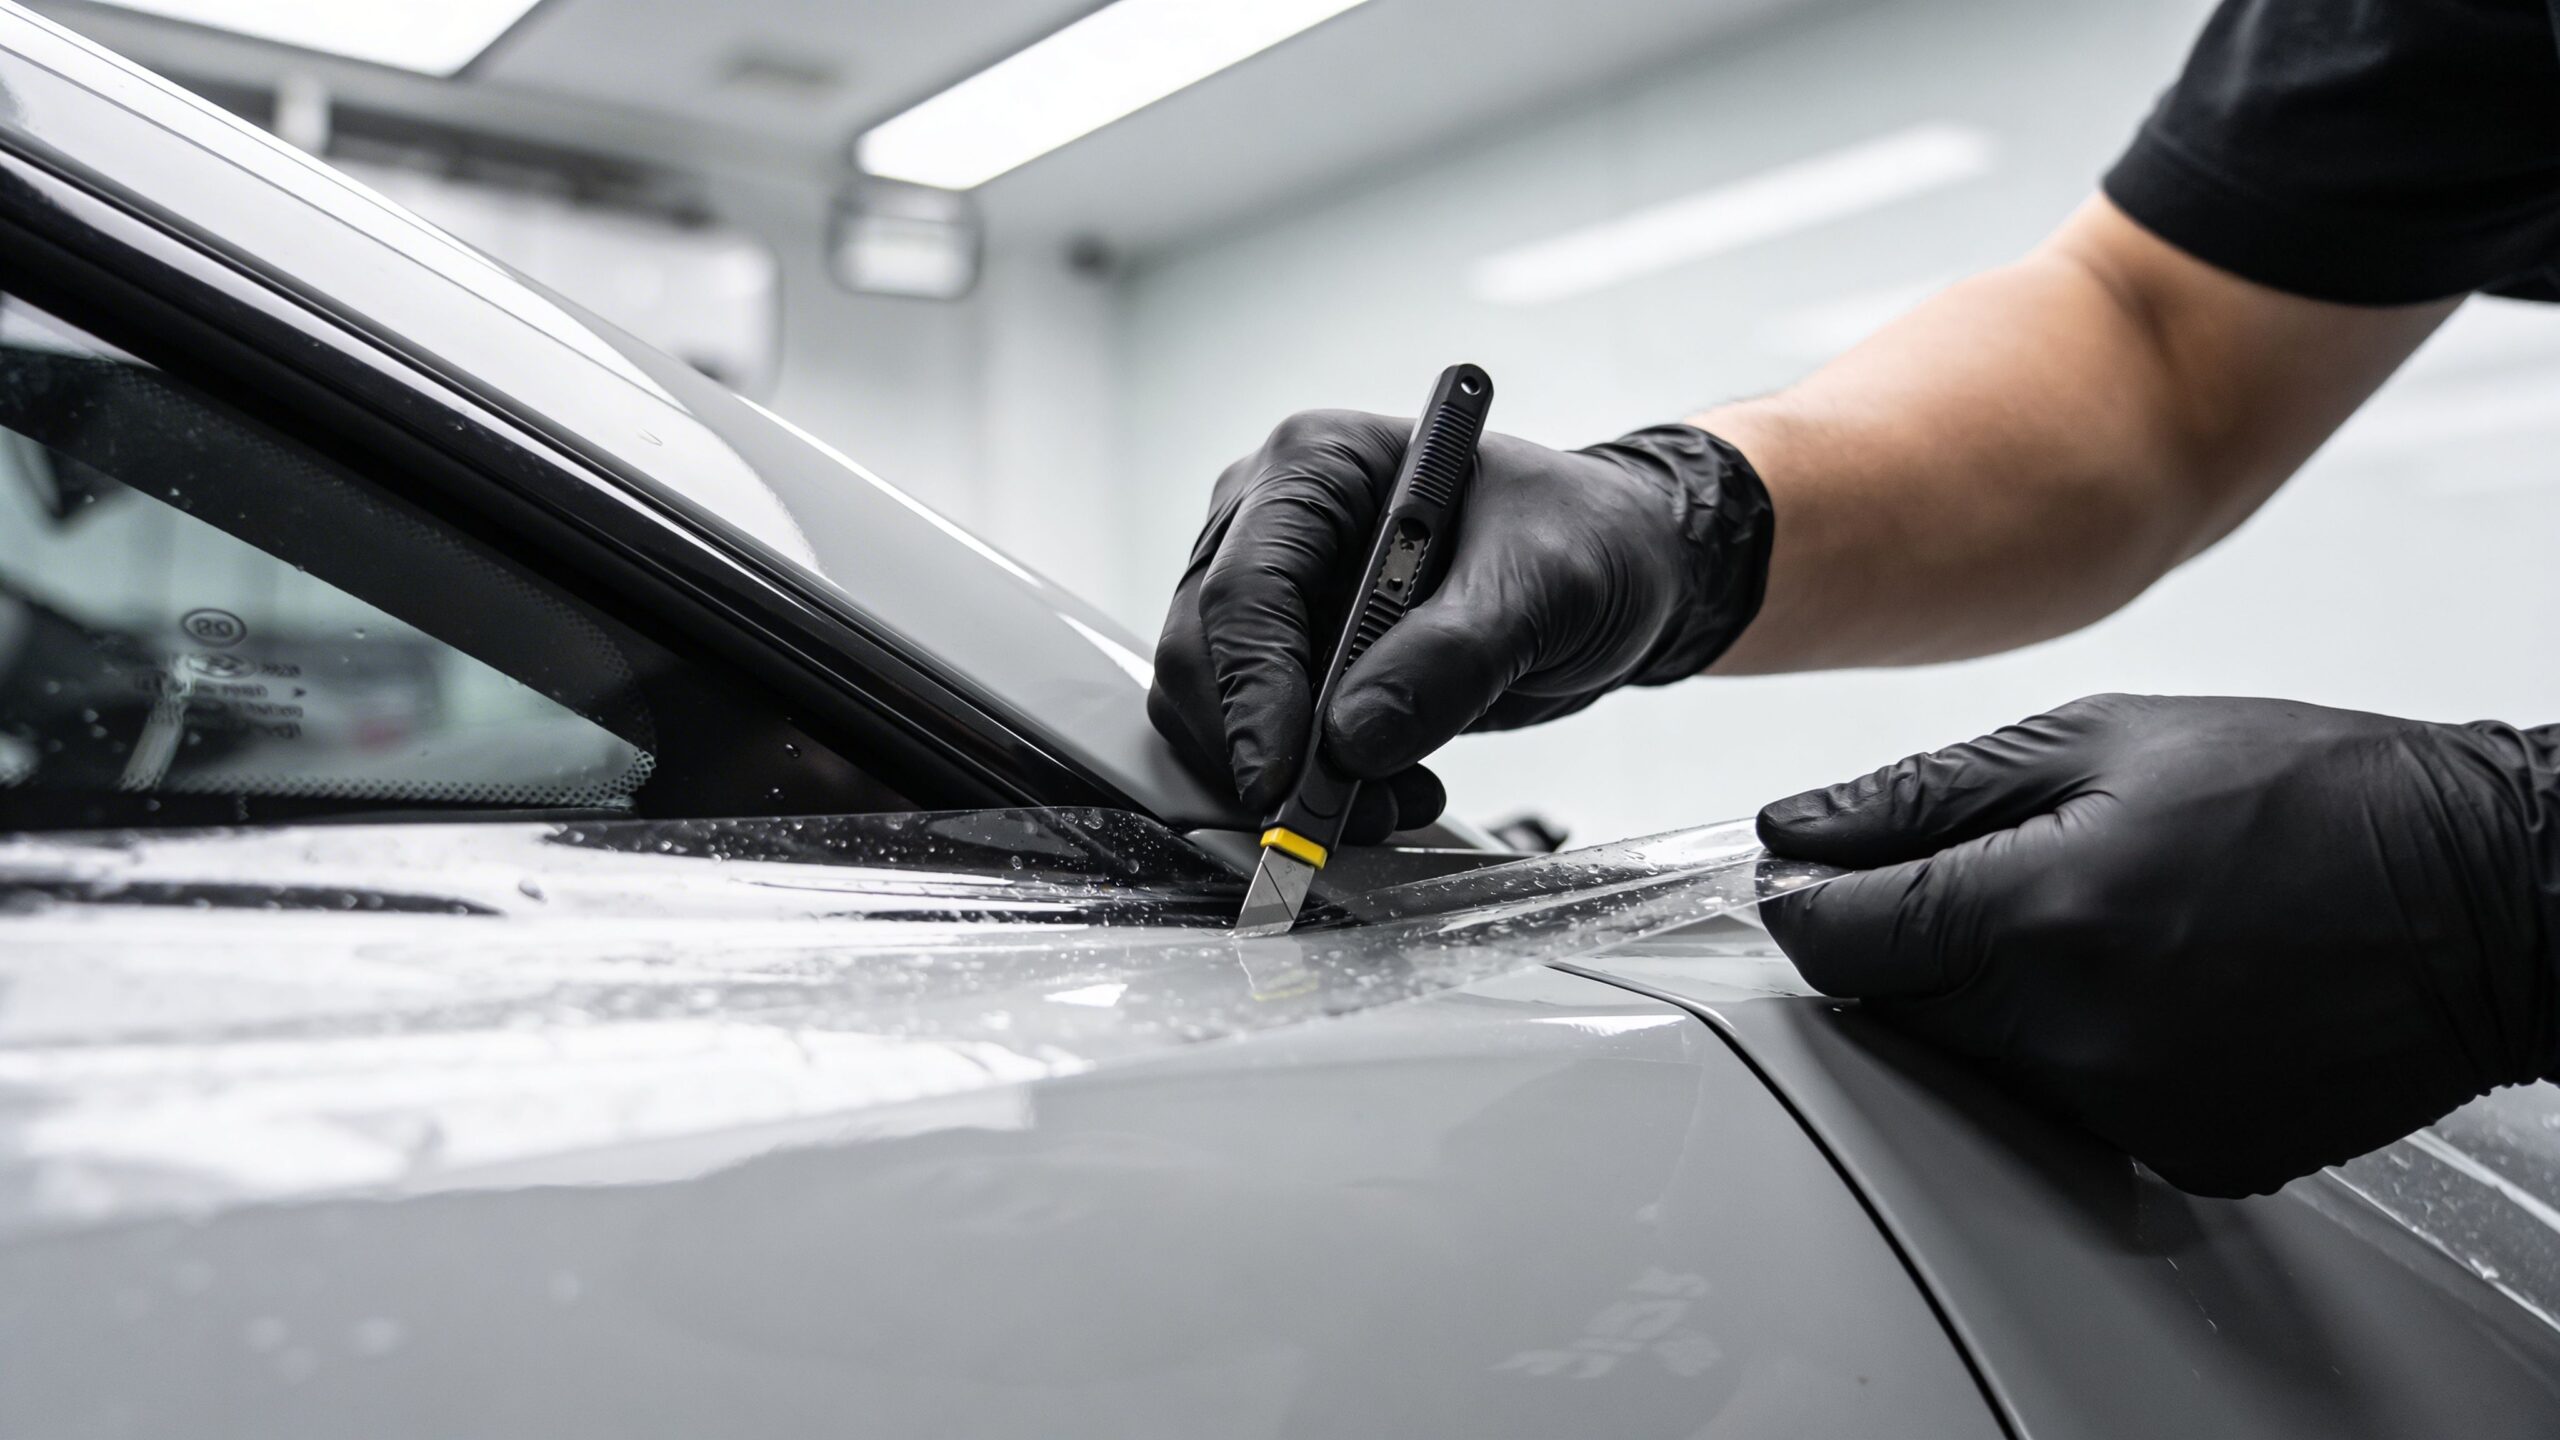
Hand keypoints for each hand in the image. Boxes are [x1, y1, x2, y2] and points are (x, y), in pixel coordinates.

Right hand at [1149, 410, 1772, 838]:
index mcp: (1317, 466)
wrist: (1616, 570)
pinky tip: (1389, 787)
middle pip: (1203, 654)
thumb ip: (1452, 655)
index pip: (1243, 588)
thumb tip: (1353, 738)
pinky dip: (1307, 784)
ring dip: (1286, 778)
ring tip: (1398, 796)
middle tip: (1350, 813)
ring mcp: (1276, 595)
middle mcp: (1272, 523)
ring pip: (1212, 708)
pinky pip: (1255, 738)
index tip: (1281, 780)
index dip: (1249, 693)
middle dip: (1262, 750)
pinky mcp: (1292, 660)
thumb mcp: (1545, 584)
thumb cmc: (1586, 539)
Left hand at [1758, 693, 2559, 1197]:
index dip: (1800, 902)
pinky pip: (2064, 1107)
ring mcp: (2130, 1110)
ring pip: (1972, 1065)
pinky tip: (2144, 982)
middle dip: (1896, 943)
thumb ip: (1925, 795)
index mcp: (2044, 913)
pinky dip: (2067, 1049)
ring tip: (2087, 918)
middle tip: (1973, 875)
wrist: (2490, 894)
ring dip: (1981, 997)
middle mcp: (2075, 1032)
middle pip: (1893, 1010)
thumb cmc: (2315, 791)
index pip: (1838, 943)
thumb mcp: (2106, 740)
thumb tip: (1796, 829)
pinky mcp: (2182, 1157)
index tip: (1796, 874)